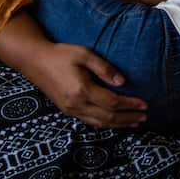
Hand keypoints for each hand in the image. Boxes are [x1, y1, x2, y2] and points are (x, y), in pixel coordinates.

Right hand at [27, 41, 147, 128]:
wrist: (35, 61)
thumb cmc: (60, 54)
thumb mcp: (84, 54)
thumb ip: (104, 68)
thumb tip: (122, 82)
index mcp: (82, 90)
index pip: (112, 102)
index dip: (130, 104)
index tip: (145, 103)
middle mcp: (76, 104)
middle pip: (108, 117)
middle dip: (128, 118)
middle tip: (144, 116)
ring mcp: (71, 110)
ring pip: (99, 123)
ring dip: (119, 124)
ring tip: (135, 122)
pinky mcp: (67, 110)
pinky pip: (90, 122)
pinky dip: (106, 124)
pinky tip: (115, 121)